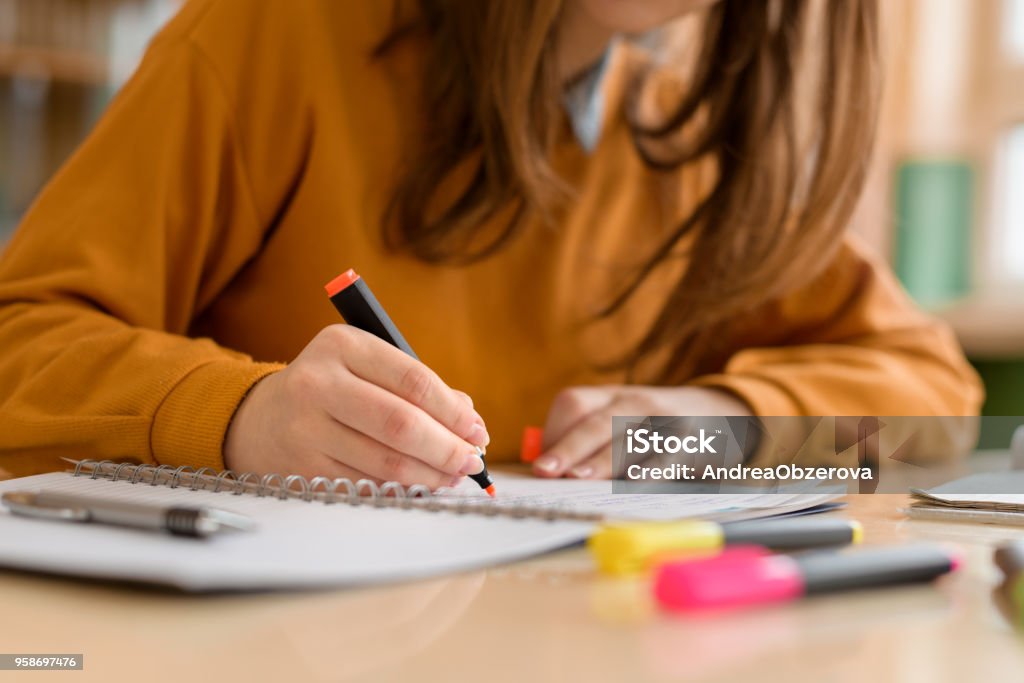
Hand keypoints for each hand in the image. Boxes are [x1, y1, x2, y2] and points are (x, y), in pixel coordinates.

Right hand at [224, 325, 488, 488]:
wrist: (260, 417)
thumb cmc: (332, 388)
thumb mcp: (366, 367)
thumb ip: (416, 386)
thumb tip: (469, 420)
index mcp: (342, 345)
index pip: (413, 380)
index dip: (453, 411)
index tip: (477, 430)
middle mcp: (319, 382)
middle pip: (400, 423)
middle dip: (446, 448)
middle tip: (472, 461)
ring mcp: (306, 427)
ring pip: (385, 461)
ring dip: (430, 474)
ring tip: (453, 476)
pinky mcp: (302, 466)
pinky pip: (366, 483)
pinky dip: (402, 488)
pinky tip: (421, 485)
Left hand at [531, 385, 751, 478]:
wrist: (720, 412)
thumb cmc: (654, 426)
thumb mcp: (621, 420)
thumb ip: (588, 440)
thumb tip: (547, 472)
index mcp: (610, 396)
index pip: (574, 403)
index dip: (555, 433)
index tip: (541, 465)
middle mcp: (635, 401)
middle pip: (596, 422)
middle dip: (568, 447)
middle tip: (546, 471)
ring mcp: (663, 418)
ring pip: (628, 439)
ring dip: (602, 460)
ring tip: (578, 478)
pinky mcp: (688, 440)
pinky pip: (665, 455)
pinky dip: (647, 469)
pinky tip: (630, 483)